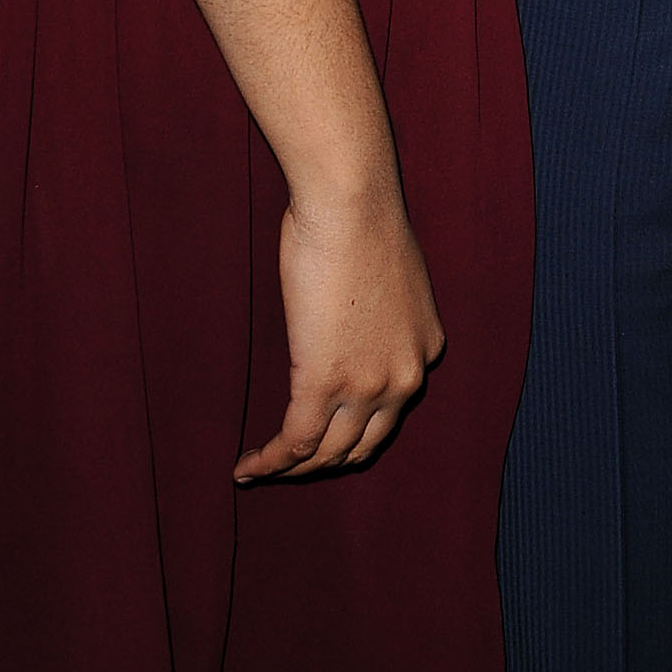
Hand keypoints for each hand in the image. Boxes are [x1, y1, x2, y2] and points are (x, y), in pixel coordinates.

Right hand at [234, 190, 443, 481]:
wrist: (351, 203)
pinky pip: (294, 441)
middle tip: (291, 462)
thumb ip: (377, 318)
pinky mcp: (325, 382)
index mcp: (425, 350)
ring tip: (261, 469)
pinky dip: (268, 461)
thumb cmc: (361, 221)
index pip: (388, 412)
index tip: (321, 430)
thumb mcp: (388, 280)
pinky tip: (246, 466)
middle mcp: (406, 377)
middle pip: (360, 444)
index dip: (352, 429)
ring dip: (291, 469)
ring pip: (326, 452)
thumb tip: (349, 329)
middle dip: (324, 460)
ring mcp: (368, 384)